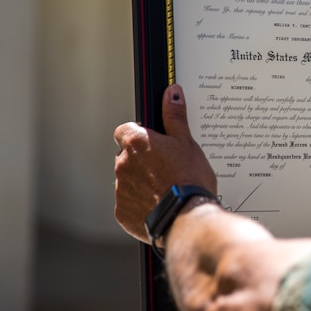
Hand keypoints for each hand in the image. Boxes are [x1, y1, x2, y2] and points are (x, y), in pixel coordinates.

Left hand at [113, 84, 217, 241]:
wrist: (187, 217)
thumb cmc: (189, 180)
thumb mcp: (187, 143)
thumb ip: (175, 117)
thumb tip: (171, 93)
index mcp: (136, 143)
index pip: (126, 130)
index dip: (140, 136)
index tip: (154, 143)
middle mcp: (123, 164)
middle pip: (127, 156)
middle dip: (142, 161)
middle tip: (166, 169)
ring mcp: (120, 189)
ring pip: (128, 180)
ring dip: (141, 182)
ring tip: (166, 190)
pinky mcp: (122, 212)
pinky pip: (128, 203)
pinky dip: (140, 204)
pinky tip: (160, 205)